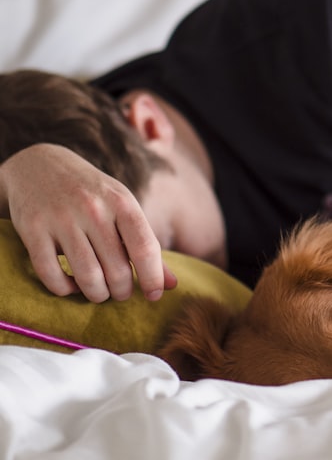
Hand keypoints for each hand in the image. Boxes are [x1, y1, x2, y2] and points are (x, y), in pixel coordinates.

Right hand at [0, 144, 176, 302]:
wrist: (40, 164)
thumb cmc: (93, 194)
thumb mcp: (124, 209)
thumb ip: (146, 245)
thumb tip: (172, 285)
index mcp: (122, 202)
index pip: (145, 248)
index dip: (153, 278)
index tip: (154, 295)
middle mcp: (93, 209)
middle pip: (117, 270)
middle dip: (122, 291)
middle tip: (121, 292)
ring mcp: (61, 219)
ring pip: (87, 276)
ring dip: (97, 294)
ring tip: (100, 292)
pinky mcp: (32, 229)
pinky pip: (51, 274)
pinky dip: (64, 289)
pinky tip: (71, 285)